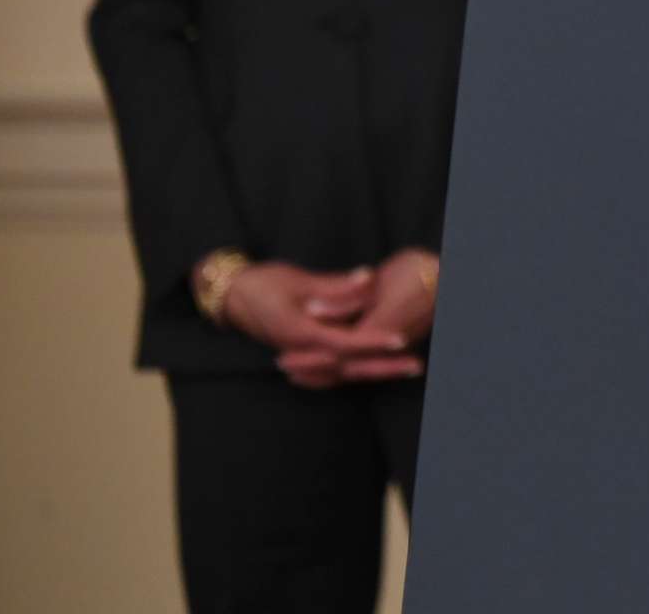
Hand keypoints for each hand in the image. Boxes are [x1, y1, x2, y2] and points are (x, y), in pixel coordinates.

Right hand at [271, 249, 435, 388]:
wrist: (232, 297)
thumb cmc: (264, 283)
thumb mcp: (299, 280)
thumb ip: (335, 285)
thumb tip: (368, 278)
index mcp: (299, 332)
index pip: (344, 342)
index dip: (373, 341)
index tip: (400, 339)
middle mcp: (300, 350)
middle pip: (348, 365)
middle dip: (384, 367)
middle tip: (416, 366)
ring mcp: (301, 356)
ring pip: (343, 370)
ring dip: (376, 370)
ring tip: (408, 367)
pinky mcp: (303, 354)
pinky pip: (333, 369)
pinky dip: (356, 369)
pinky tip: (379, 368)